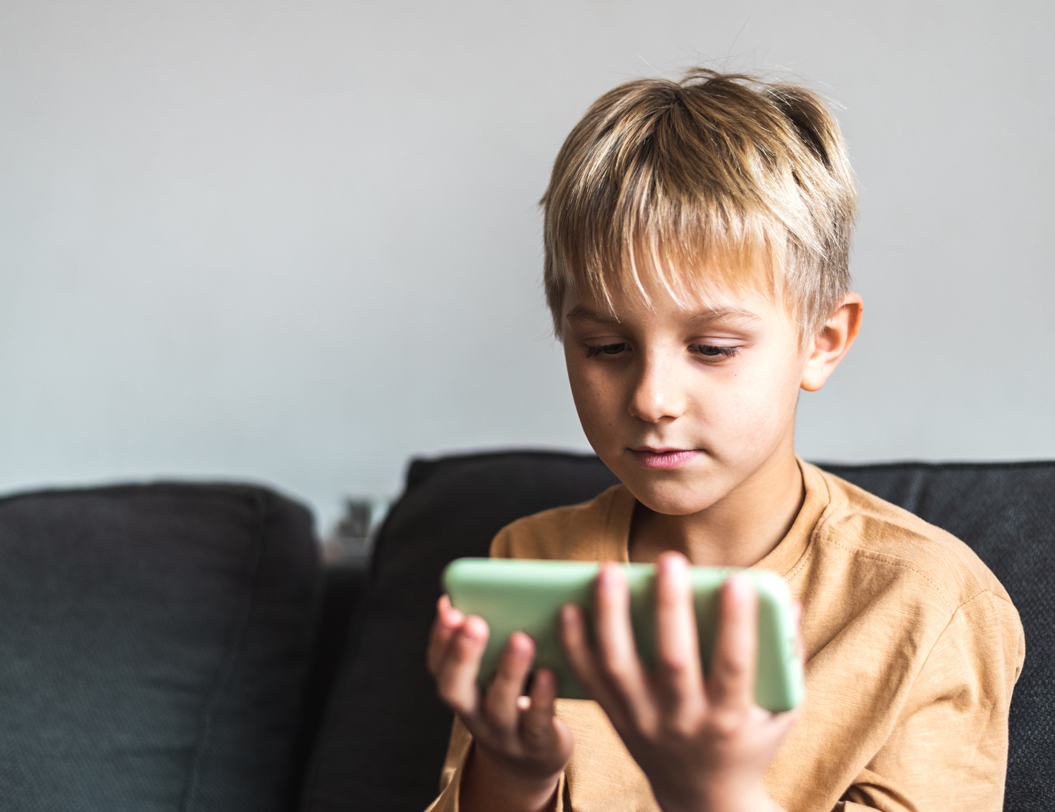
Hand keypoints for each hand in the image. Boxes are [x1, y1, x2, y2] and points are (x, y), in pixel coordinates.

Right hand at [427, 595, 573, 811]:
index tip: (449, 607)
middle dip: (462, 655)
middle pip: (456, 689)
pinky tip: (549, 672)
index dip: (440, 638)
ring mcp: (504, 734)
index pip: (438, 666)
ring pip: (500, 706)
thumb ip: (495, 638)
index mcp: (462, 690)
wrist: (534, 760)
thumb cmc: (517, 699)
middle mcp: (475, 714)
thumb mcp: (497, 672)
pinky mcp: (537, 745)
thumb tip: (497, 588)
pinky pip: (537, 723)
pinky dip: (542, 698)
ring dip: (509, 670)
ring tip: (522, 638)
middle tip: (474, 621)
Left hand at [560, 553, 798, 811]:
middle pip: (673, 661)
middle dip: (672, 608)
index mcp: (729, 718)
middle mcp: (683, 721)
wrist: (704, 798)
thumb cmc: (748, 739)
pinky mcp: (615, 718)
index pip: (734, 666)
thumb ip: (786, 657)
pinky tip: (569, 607)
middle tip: (669, 560)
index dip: (737, 624)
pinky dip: (574, 644)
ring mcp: (644, 720)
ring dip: (611, 616)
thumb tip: (786, 601)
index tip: (736, 579)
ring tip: (608, 570)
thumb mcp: (781, 711)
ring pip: (619, 666)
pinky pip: (588, 679)